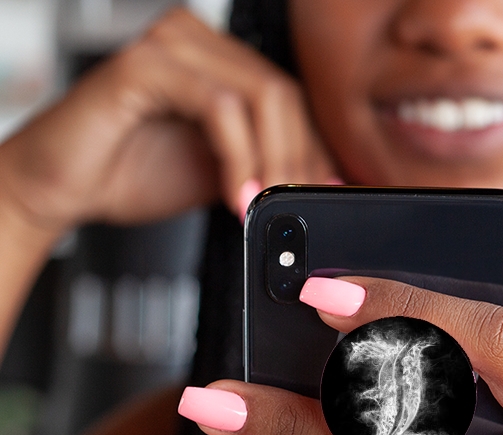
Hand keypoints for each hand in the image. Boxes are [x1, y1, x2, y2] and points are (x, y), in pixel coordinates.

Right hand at [0, 8, 335, 234]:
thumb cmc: (131, 173)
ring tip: (264, 206)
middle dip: (298, 161)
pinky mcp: (145, 65)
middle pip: (283, 94)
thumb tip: (316, 183)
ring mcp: (171, 46)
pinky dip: (238, 157)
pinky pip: (219, 106)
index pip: (290, 99)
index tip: (322, 195)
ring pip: (261, 96)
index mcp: (218, 62)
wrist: (64, 186)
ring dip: (273, 161)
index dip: (313, 150)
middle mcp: (197, 42)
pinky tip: (237, 195)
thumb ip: (263, 167)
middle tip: (294, 207)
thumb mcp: (220, 174)